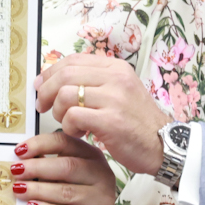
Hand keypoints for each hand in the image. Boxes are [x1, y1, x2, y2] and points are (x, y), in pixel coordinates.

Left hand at [11, 130, 118, 204]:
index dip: (40, 144)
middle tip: (16, 171)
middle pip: (68, 166)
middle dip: (37, 168)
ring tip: (18, 190)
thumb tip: (19, 159)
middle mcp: (101, 174)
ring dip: (38, 190)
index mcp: (91, 155)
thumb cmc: (72, 202)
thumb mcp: (60, 180)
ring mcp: (103, 198)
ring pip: (66, 192)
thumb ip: (45, 167)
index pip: (65, 142)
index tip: (19, 151)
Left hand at [36, 53, 169, 174]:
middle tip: (43, 106)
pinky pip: (74, 116)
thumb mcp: (120, 92)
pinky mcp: (111, 120)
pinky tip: (79, 133)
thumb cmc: (137, 122)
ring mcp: (114, 98)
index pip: (73, 60)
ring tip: (68, 123)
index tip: (40, 85)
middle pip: (65, 74)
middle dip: (47, 91)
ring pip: (66, 94)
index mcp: (116, 68)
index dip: (51, 71)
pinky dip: (69, 126)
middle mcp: (116, 78)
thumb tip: (58, 79)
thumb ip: (95, 82)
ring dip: (59, 112)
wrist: (163, 145)